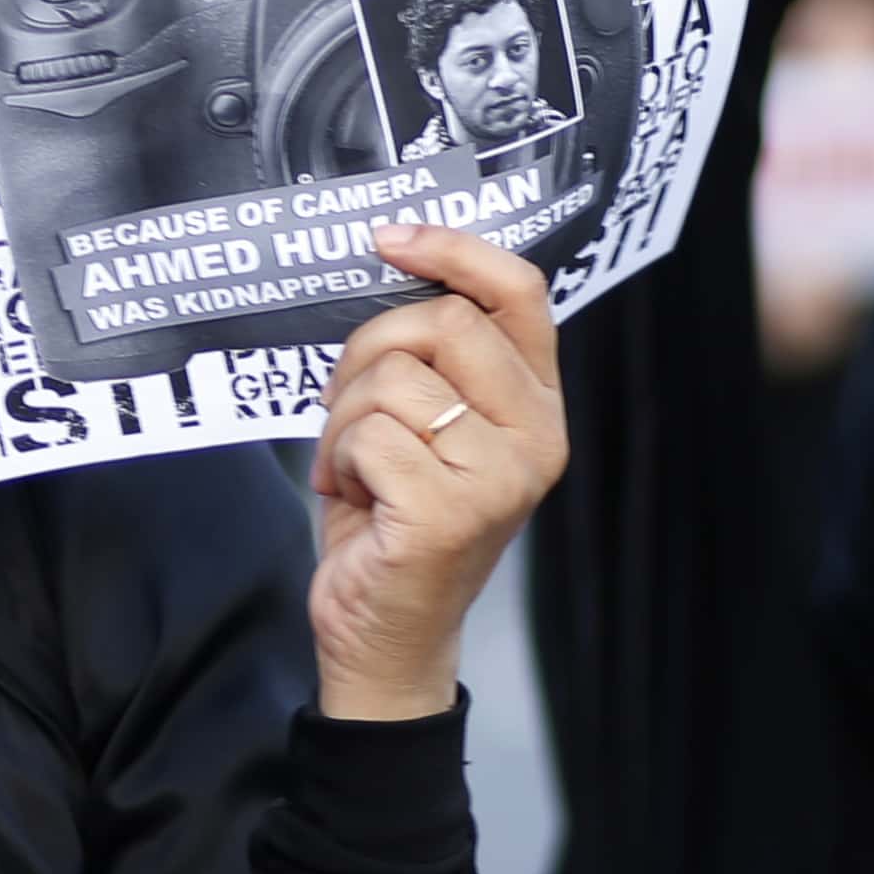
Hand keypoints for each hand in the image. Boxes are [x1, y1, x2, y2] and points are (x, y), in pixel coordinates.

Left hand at [306, 226, 567, 720]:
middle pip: (441, 323)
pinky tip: (353, 502)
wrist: (386, 634)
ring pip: (394, 380)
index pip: (518, 292)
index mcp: (537, 404)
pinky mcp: (450, 513)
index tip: (391, 239)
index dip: (453, 249)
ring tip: (357, 471)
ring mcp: (500, 478)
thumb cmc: (394, 520)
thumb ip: (434, 355)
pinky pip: (368, 437)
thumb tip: (394, 258)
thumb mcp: (429, 424)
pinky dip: (337, 464)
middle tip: (350, 408)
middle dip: (368, 352)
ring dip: (344, 421)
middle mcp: (536, 437)